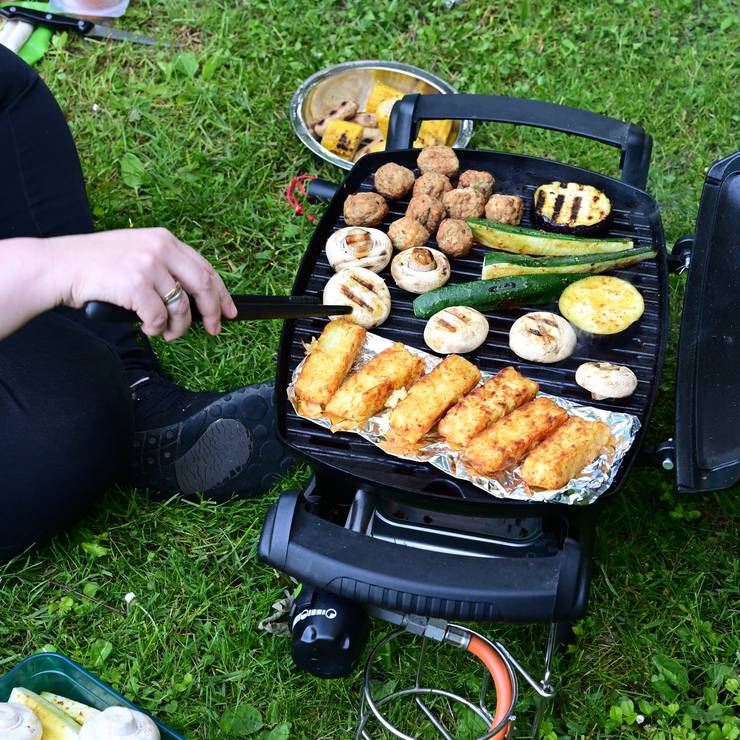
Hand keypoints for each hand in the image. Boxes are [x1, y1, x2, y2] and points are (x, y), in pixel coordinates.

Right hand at [50, 228, 236, 339]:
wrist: (59, 267)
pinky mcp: (135, 285)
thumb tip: (196, 299)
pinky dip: (156, 329)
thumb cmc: (96, 266)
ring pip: (181, 307)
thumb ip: (166, 268)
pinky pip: (159, 318)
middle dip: (212, 313)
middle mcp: (160, 248)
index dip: (222, 293)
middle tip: (214, 329)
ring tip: (167, 333)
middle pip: (203, 286)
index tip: (230, 311)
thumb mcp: (137, 254)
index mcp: (164, 239)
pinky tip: (146, 327)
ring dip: (178, 328)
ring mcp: (148, 265)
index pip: (206, 267)